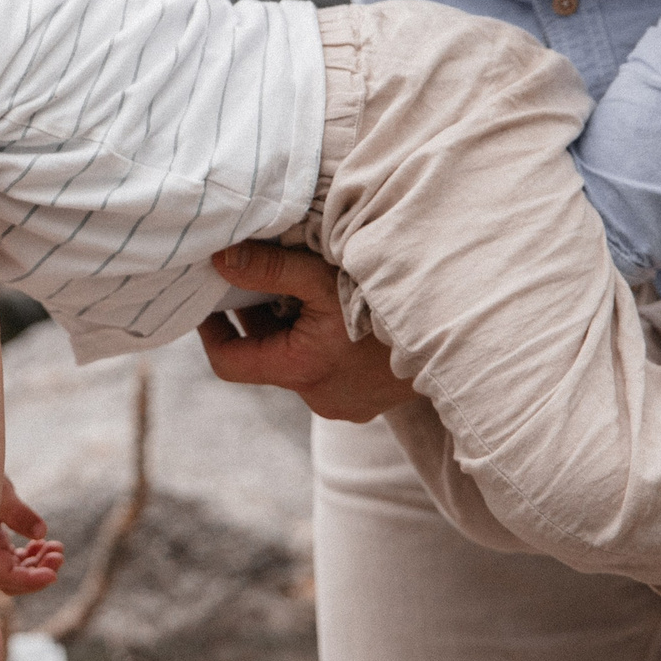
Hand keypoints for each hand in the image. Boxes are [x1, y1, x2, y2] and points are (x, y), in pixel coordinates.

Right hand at [0, 479, 63, 594]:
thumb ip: (18, 513)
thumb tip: (41, 532)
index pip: (6, 578)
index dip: (30, 581)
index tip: (53, 576)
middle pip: (13, 580)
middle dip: (39, 572)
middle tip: (59, 555)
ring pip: (16, 570)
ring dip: (39, 563)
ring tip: (57, 547)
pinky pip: (15, 558)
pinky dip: (32, 555)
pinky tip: (43, 542)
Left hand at [199, 241, 415, 421]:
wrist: (456, 329)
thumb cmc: (388, 302)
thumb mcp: (322, 277)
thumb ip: (269, 268)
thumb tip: (220, 257)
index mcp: (301, 370)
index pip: (228, 362)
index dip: (209, 329)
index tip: (205, 296)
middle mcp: (319, 397)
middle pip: (264, 357)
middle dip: (254, 318)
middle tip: (248, 277)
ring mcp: (345, 403)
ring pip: (296, 361)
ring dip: (289, 328)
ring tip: (293, 287)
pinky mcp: (367, 400)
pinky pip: (326, 369)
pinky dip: (317, 340)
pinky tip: (332, 309)